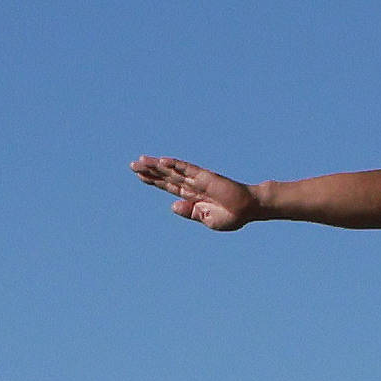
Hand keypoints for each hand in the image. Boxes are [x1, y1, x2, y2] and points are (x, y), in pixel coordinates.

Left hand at [131, 156, 258, 228]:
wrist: (248, 210)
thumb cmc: (231, 216)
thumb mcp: (206, 220)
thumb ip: (190, 212)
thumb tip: (172, 206)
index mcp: (191, 197)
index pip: (168, 185)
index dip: (153, 180)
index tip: (139, 175)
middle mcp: (192, 185)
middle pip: (167, 176)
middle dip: (150, 171)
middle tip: (132, 165)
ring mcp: (198, 180)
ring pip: (173, 170)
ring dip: (157, 165)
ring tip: (141, 160)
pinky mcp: (205, 177)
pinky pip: (188, 169)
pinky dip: (175, 164)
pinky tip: (162, 161)